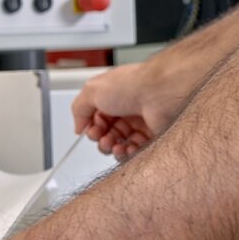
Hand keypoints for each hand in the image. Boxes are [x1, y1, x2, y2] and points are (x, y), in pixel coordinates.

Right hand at [71, 63, 191, 160]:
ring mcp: (141, 124)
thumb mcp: (91, 90)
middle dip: (101, 140)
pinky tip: (125, 149)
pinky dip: (128, 154)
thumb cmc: (132, 85)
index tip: (91, 129)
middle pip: (108, 134)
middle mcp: (128, 110)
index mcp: (114, 98)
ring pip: (121, 145)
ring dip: (112, 149)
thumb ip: (78, 109)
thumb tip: (79, 127)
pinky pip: (137, 152)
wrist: (159, 92)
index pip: (97, 120)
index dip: (91, 127)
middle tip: (102, 138)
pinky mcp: (153, 136)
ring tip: (113, 146)